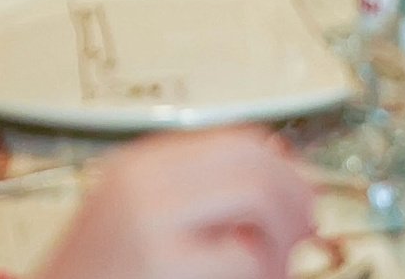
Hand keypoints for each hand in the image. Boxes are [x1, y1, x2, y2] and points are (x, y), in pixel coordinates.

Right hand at [37, 129, 315, 278]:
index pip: (237, 140)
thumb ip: (195, 193)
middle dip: (296, 196)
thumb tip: (279, 175)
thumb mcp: (136, 217)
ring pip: (258, 198)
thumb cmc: (98, 277)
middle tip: (306, 232)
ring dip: (284, 235)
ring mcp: (152, 223)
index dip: (284, 166)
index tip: (302, 193)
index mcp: (140, 165)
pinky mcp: (164, 267)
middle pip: (255, 160)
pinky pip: (247, 258)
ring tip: (279, 266)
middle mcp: (145, 183)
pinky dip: (266, 272)